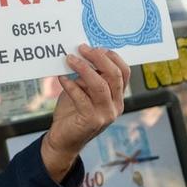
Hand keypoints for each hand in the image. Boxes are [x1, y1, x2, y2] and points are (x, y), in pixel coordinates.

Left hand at [41, 45, 128, 180]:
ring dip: (84, 69)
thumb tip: (82, 53)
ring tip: (70, 59)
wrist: (63, 139)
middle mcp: (115, 106)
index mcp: (117, 97)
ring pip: (100, 86)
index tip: (95, 47)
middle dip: (99, 58)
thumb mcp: (83, 90)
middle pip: (114, 76)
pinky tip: (62, 78)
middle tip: (82, 48)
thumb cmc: (72, 111)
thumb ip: (87, 76)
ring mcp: (105, 115)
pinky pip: (82, 99)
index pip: (124, 72)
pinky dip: (71, 86)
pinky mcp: (91, 121)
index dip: (112, 57)